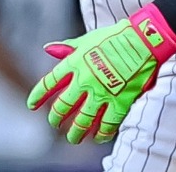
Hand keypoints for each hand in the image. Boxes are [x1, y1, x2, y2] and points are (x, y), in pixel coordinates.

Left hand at [28, 6, 175, 144]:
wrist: (142, 40)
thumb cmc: (115, 37)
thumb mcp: (87, 39)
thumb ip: (67, 48)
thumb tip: (48, 49)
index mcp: (74, 62)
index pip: (49, 83)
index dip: (38, 96)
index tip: (32, 105)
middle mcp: (84, 80)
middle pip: (63, 106)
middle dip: (56, 118)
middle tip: (54, 123)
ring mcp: (102, 92)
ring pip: (82, 121)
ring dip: (76, 132)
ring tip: (73, 138)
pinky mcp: (120, 101)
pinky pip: (107, 124)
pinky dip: (102, 134)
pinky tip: (99, 137)